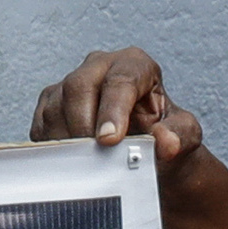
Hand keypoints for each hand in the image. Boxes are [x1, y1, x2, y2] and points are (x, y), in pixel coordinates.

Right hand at [28, 48, 204, 173]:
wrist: (147, 150)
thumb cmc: (165, 135)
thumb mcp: (185, 135)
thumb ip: (180, 135)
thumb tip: (166, 142)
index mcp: (134, 64)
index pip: (119, 81)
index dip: (113, 111)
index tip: (110, 140)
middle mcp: (99, 66)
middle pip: (78, 87)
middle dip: (84, 125)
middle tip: (94, 157)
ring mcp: (71, 83)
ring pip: (55, 106)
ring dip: (68, 139)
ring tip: (87, 164)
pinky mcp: (50, 104)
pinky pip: (42, 123)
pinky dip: (53, 145)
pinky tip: (71, 161)